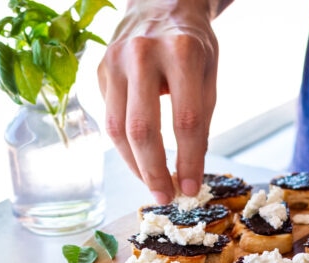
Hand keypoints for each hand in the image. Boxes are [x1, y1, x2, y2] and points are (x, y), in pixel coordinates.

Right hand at [98, 0, 224, 203]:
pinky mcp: (99, 70)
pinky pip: (108, 118)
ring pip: (117, 128)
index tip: (191, 188)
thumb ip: (201, 117)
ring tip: (153, 186)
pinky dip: (124, 147)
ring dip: (135, 165)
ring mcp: (115, 61)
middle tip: (166, 197)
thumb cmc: (192, 44)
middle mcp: (143, 54)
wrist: (160, 4)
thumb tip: (189, 170)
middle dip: (154, 171)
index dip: (189, 160)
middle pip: (143, 128)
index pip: (187, 120)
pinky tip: (139, 161)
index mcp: (182, 53)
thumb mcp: (209, 73)